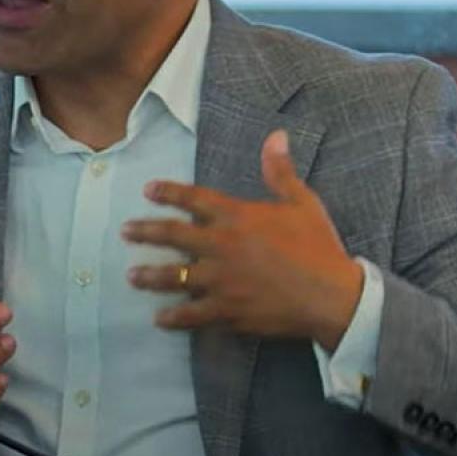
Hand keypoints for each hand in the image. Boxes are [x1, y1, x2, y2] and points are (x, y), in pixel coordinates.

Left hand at [123, 129, 361, 350]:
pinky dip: (175, 317)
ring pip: (175, 277)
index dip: (168, 192)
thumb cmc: (319, 247)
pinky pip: (193, 314)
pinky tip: (160, 319)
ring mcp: (221, 281)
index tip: (147, 190)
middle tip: (125, 232)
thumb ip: (280, 171)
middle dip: (145, 232)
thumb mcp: (302, 202)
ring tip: (132, 276)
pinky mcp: (227, 311)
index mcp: (238, 217)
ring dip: (150, 276)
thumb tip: (275, 136)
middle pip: (173, 236)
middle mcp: (222, 246)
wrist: (331, 296)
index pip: (193, 200)